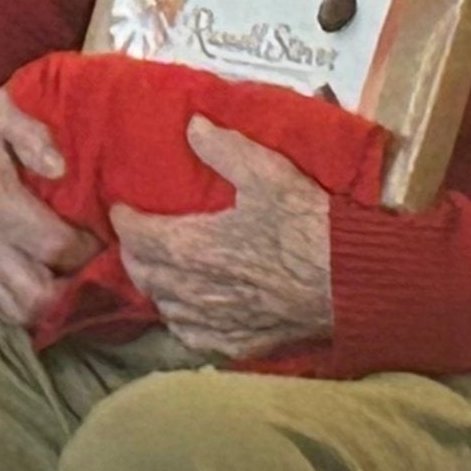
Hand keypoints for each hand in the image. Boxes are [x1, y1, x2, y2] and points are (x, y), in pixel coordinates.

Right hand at [0, 87, 96, 329]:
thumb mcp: (1, 111)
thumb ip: (32, 135)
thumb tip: (60, 167)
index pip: (58, 248)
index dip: (91, 248)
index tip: (107, 234)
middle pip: (40, 295)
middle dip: (76, 286)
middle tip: (97, 265)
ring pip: (20, 312)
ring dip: (53, 303)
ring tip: (75, 277)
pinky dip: (27, 304)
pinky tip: (47, 281)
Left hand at [108, 115, 332, 361]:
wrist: (350, 282)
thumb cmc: (306, 224)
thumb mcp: (267, 172)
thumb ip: (223, 148)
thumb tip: (192, 125)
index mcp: (193, 246)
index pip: (136, 236)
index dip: (124, 220)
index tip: (120, 207)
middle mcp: (194, 290)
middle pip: (142, 275)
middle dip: (134, 253)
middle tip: (138, 235)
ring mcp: (216, 322)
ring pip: (164, 308)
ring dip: (155, 286)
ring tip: (161, 268)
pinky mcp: (239, 344)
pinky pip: (192, 336)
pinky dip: (182, 319)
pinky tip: (190, 308)